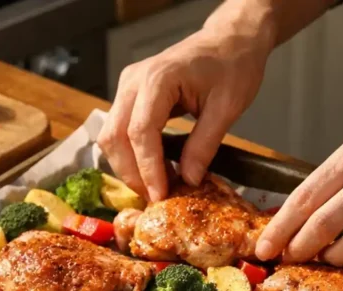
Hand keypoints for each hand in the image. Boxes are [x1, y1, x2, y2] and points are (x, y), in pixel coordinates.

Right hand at [97, 28, 269, 200]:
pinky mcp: (130, 94)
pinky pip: (118, 129)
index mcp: (158, 79)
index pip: (140, 132)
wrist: (229, 40)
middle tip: (155, 197)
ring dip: (127, 166)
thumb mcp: (227, 107)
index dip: (148, 169)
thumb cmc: (232, 66)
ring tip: (154, 186)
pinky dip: (130, 153)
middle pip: (114, 136)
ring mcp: (128, 85)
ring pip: (110, 135)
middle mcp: (134, 80)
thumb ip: (204, 144)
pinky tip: (152, 169)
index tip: (160, 195)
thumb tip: (189, 179)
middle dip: (131, 173)